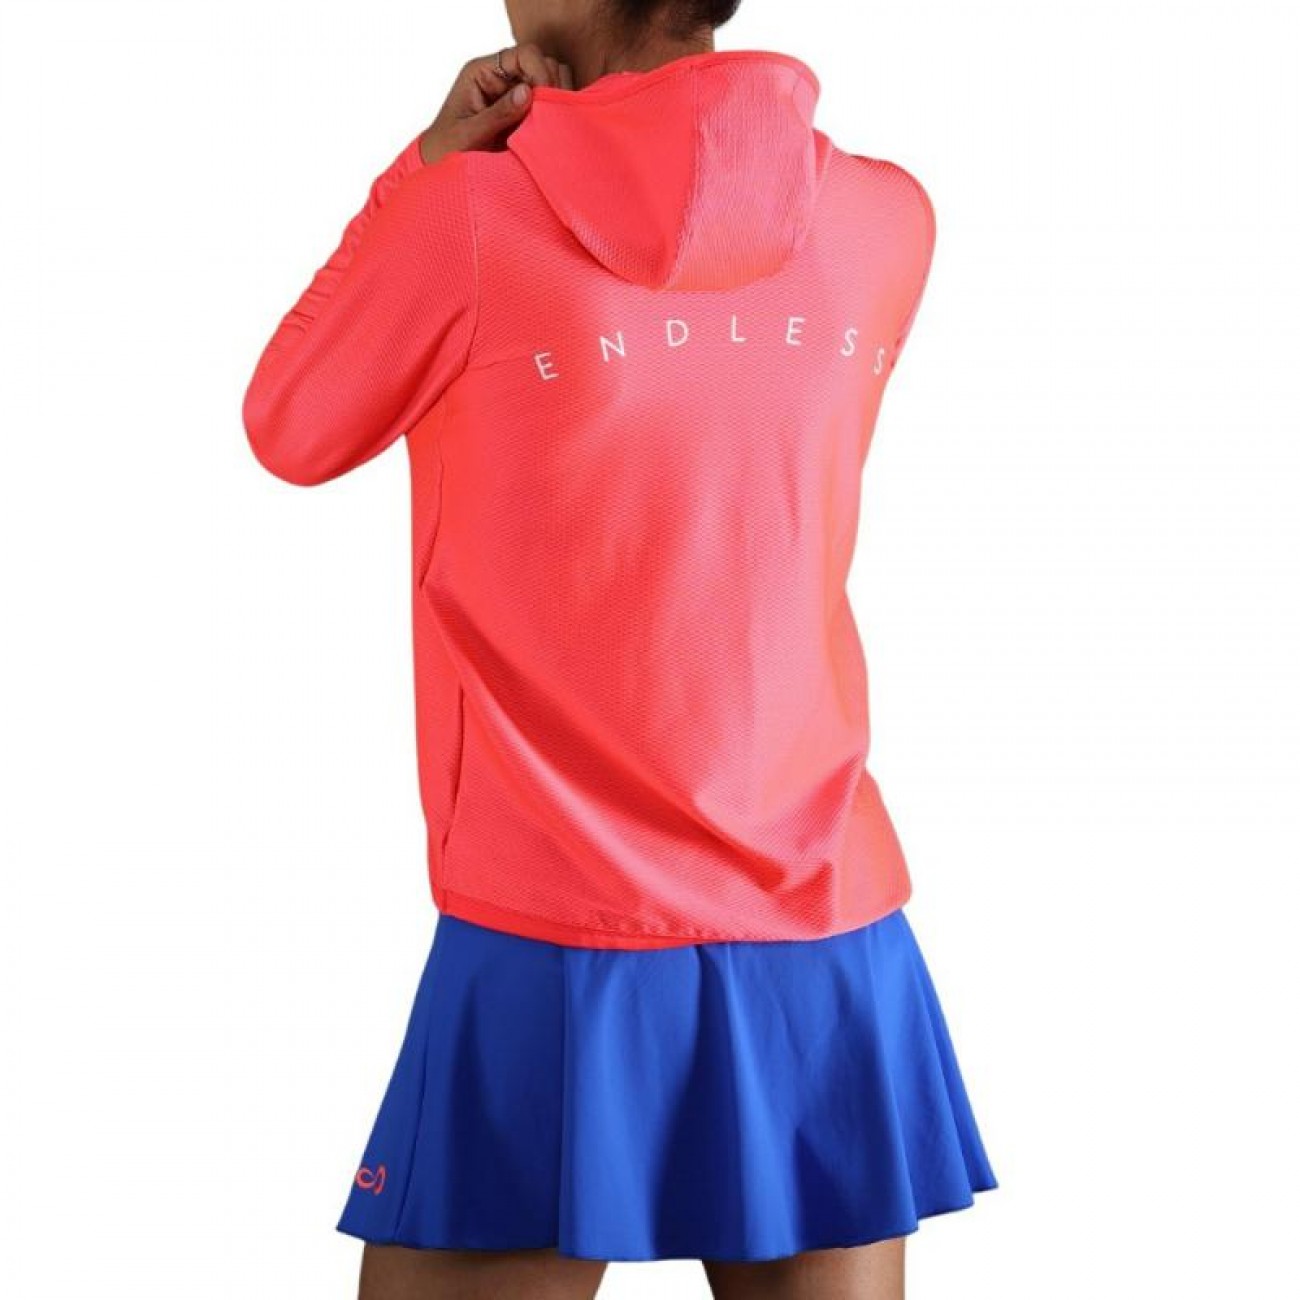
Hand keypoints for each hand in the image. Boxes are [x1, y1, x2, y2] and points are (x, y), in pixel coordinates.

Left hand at [419, 43, 574, 163]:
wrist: (441, 166)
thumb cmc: (447, 148)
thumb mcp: (469, 133)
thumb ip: (497, 114)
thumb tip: (527, 92)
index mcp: (482, 72)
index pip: (524, 54)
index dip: (541, 72)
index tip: (546, 98)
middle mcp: (501, 78)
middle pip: (542, 65)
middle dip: (551, 87)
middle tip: (549, 117)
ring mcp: (514, 96)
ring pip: (550, 84)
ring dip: (553, 103)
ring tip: (549, 127)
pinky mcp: (523, 115)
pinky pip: (547, 107)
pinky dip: (553, 117)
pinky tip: (549, 133)